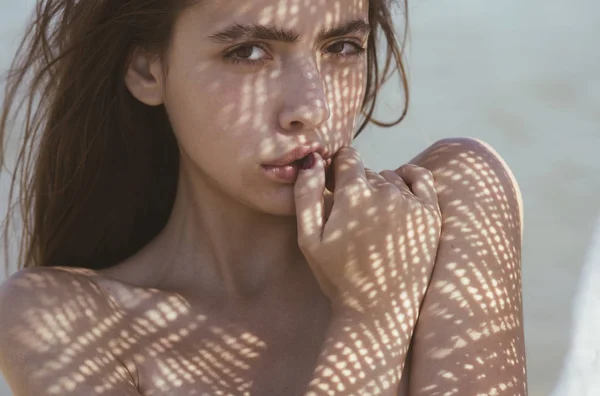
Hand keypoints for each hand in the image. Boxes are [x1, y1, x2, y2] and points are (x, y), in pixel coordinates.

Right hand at [294, 147, 441, 317]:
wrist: (380, 312)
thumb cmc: (339, 278)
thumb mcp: (309, 239)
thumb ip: (307, 194)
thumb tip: (312, 159)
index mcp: (354, 194)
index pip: (347, 157)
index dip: (336, 168)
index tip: (333, 185)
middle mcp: (386, 192)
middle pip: (367, 171)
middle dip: (356, 184)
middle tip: (350, 215)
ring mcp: (412, 202)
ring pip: (390, 177)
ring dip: (380, 187)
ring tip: (372, 218)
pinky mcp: (431, 215)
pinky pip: (421, 178)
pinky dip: (409, 177)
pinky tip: (400, 185)